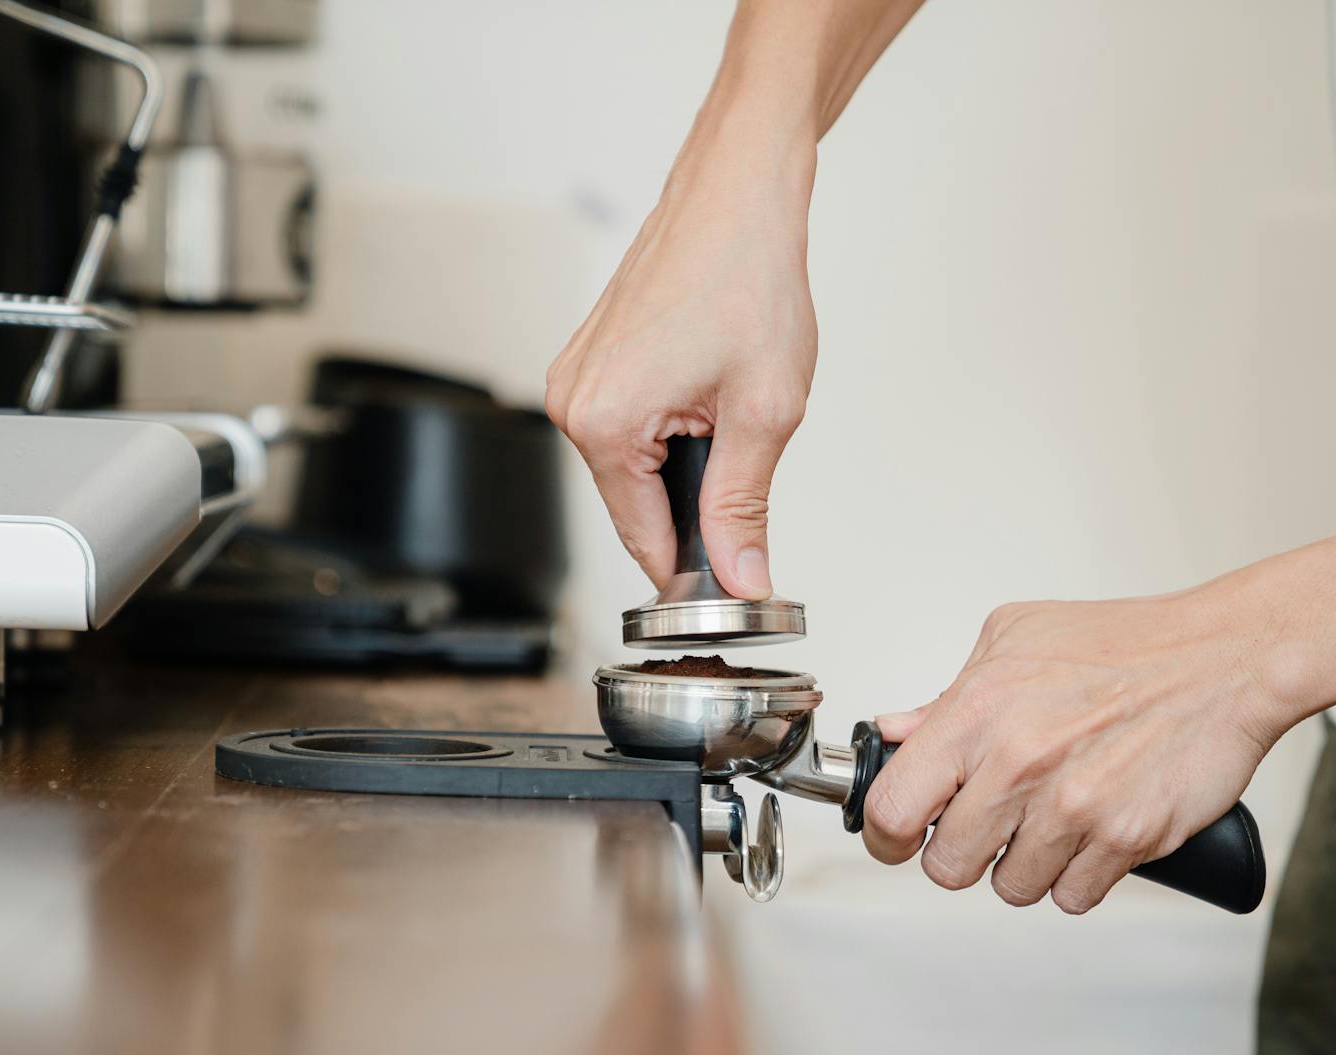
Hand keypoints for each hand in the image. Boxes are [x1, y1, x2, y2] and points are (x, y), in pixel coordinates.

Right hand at [545, 126, 816, 598]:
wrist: (737, 196)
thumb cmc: (747, 277)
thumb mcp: (763, 412)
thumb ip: (744, 507)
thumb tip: (741, 575)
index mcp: (604, 425)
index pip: (644, 541)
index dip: (697, 568)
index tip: (738, 576)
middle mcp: (572, 402)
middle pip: (637, 506)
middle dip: (695, 502)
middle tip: (750, 453)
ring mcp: (574, 378)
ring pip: (635, 467)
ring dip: (686, 460)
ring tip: (730, 402)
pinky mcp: (589, 360)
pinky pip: (630, 426)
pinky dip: (672, 426)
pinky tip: (707, 384)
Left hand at [861, 592, 1291, 912]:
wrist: (1226, 658)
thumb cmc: (1126, 644)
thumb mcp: (1015, 639)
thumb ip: (948, 696)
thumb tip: (897, 735)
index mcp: (978, 712)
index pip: (892, 809)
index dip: (888, 835)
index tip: (902, 836)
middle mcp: (1019, 764)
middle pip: (948, 868)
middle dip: (964, 853)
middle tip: (991, 824)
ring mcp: (1074, 808)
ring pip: (1012, 888)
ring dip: (1026, 865)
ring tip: (1052, 819)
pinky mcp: (1126, 839)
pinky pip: (1073, 896)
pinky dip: (1080, 875)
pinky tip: (1091, 832)